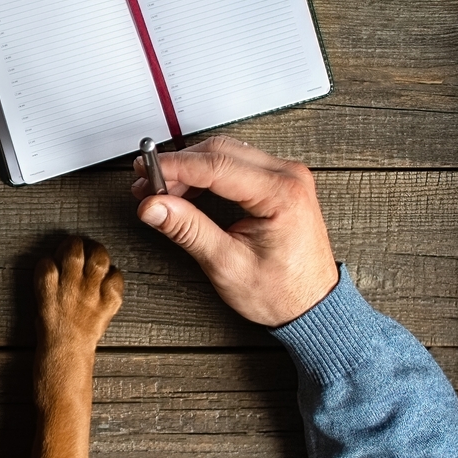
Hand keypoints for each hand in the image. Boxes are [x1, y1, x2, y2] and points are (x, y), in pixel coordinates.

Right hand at [132, 135, 337, 326]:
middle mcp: (288, 176)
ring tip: (161, 190)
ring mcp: (285, 176)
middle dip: (178, 166)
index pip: (216, 165)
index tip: (144, 172)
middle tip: (146, 184)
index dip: (174, 167)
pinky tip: (185, 191)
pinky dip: (206, 174)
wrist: (313, 306)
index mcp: (281, 193)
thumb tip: (153, 206)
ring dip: (190, 168)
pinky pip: (236, 164)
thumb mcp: (226, 264)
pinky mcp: (278, 182)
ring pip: (225, 153)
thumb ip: (188, 230)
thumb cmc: (281, 292)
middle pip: (219, 151)